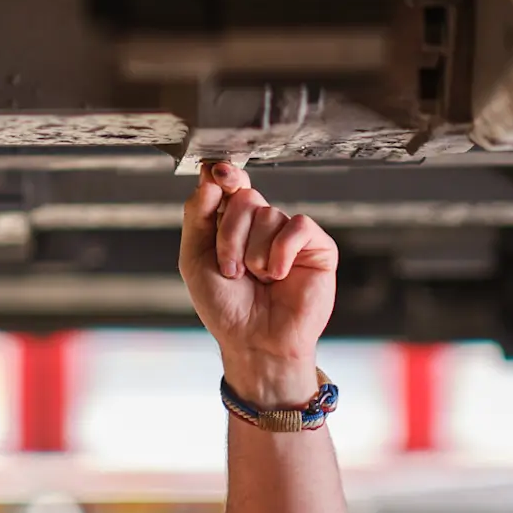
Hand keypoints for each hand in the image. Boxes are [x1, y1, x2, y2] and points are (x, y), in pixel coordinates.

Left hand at [179, 161, 338, 407]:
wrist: (254, 341)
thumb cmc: (226, 307)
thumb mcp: (194, 259)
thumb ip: (196, 216)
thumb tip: (209, 177)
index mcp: (234, 224)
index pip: (232, 184)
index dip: (226, 174)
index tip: (217, 170)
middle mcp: (263, 225)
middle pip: (245, 198)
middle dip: (230, 235)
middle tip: (231, 270)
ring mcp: (290, 235)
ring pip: (268, 214)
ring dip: (253, 254)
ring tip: (258, 280)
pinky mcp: (317, 247)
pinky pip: (297, 226)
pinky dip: (281, 252)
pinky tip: (278, 275)